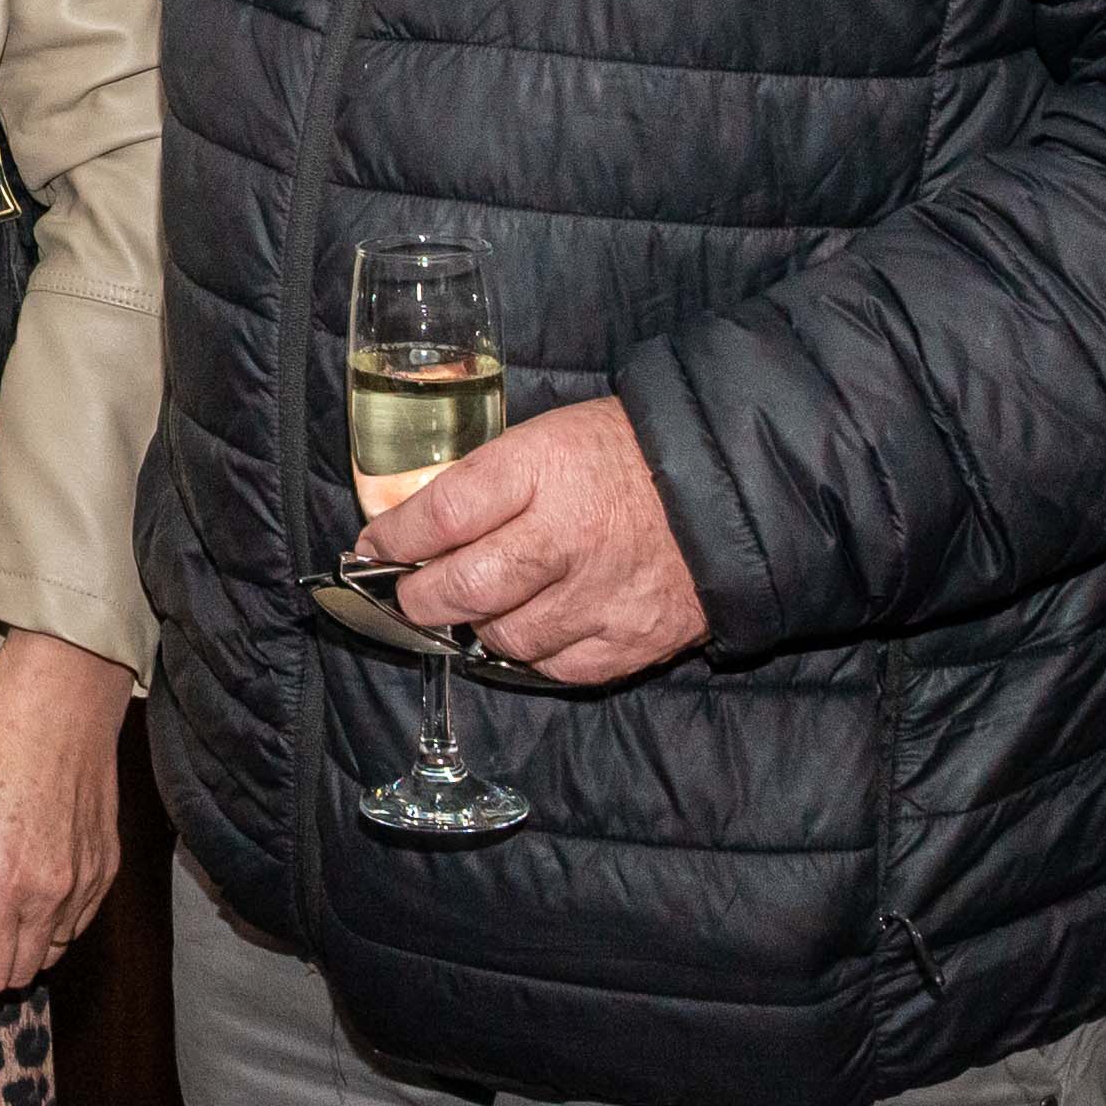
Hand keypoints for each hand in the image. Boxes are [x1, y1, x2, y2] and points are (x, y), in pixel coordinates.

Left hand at [0, 626, 127, 991]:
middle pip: (19, 975)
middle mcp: (52, 895)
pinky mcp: (108, 867)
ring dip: (20, 941)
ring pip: (52, 954)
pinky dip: (52, 919)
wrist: (61, 695)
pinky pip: (78, 925)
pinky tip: (32, 878)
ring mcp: (87, 883)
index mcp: (2, 882)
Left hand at [366, 398, 707, 684]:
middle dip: (420, 597)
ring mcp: (603, 593)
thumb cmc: (625, 455)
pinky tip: (533, 627)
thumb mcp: (547, 437)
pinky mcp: (634, 638)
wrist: (732, 486)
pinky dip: (533, 653)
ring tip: (483, 605)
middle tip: (413, 592)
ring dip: (480, 626)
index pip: (443, 514)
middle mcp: (569, 536)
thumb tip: (412, 525)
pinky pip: (557, 668)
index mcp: (542, 469)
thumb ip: (487, 482)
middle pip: (464, 587)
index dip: (395, 538)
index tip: (374, 547)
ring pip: (505, 637)